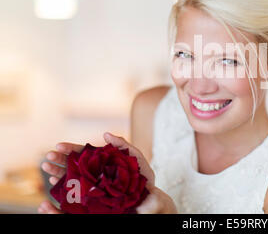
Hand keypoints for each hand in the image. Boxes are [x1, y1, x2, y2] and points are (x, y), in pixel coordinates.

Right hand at [38, 132, 176, 213]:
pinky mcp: (91, 202)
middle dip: (58, 160)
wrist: (151, 198)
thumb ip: (123, 145)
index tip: (59, 145)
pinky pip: (72, 199)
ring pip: (69, 180)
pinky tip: (53, 187)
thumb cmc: (143, 177)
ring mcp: (92, 188)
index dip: (70, 149)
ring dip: (56, 173)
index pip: (82, 154)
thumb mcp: (136, 158)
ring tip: (47, 168)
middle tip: (48, 157)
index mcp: (102, 162)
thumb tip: (106, 134)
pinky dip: (60, 194)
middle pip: (72, 165)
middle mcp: (94, 174)